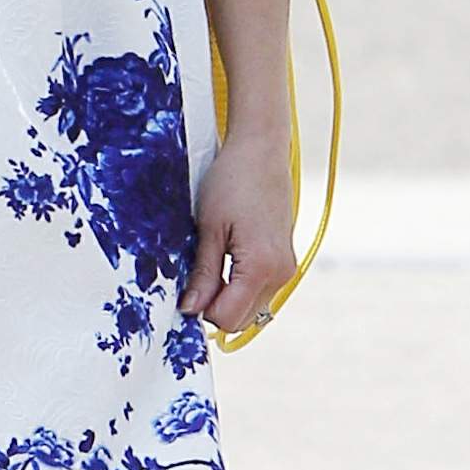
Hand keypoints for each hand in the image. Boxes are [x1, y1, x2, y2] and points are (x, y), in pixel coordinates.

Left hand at [178, 132, 296, 333]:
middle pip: (242, 319)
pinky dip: (240, 284)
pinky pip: (260, 289)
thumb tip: (190, 309)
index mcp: (261, 268)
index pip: (228, 318)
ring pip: (252, 307)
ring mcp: (286, 268)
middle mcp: (280, 274)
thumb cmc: (232, 180)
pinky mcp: (285, 259)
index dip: (202, 309)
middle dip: (215, 305)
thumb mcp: (209, 228)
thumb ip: (203, 273)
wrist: (260, 150)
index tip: (184, 290)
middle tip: (195, 274)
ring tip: (211, 260)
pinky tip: (226, 256)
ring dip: (228, 295)